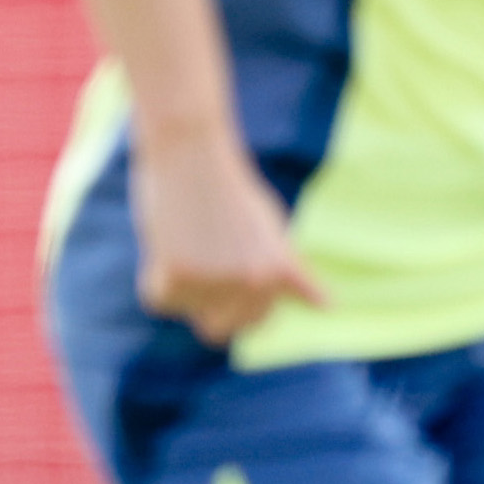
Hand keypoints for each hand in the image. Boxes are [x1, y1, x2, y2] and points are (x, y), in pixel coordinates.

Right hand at [130, 131, 323, 347]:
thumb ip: (290, 274)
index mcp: (280, 274)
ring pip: (184, 309)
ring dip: (180, 281)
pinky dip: (155, 274)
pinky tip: (168, 240)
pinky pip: (158, 298)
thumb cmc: (230, 191)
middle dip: (205, 306)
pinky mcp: (179, 275)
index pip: (252, 323)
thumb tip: (328, 307)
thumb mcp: (271, 233)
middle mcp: (255, 283)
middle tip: (201, 260)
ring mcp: (218, 281)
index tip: (223, 275)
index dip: (232, 305)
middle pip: (218, 332)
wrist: (192, 152)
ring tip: (189, 238)